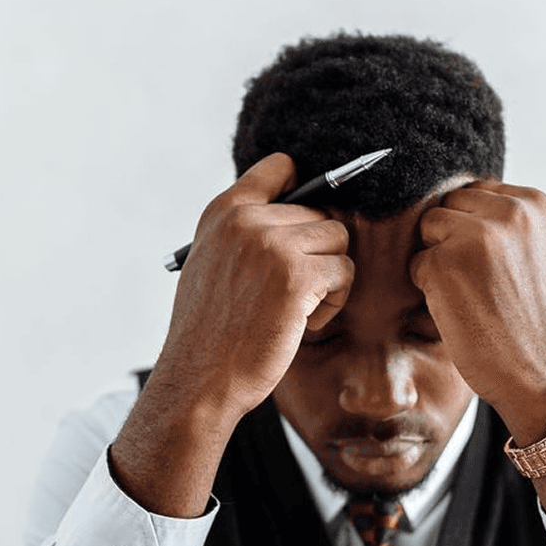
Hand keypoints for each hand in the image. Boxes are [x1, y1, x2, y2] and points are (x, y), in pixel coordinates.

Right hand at [158, 152, 353, 423]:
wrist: (201, 379)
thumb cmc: (210, 333)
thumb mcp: (210, 265)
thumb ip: (243, 234)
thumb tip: (298, 216)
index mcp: (222, 213)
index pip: (278, 166)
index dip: (303, 187)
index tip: (307, 219)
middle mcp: (246, 220)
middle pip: (319, 213)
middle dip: (317, 253)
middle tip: (294, 294)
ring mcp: (272, 244)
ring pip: (338, 238)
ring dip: (330, 276)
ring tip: (301, 308)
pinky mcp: (297, 275)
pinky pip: (344, 271)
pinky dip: (334, 301)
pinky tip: (305, 323)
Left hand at [409, 181, 545, 441]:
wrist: (541, 375)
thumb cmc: (530, 321)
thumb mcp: (533, 252)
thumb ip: (502, 222)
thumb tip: (451, 201)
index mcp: (534, 204)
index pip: (475, 191)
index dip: (471, 229)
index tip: (489, 265)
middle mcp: (509, 211)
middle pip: (448, 205)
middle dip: (451, 239)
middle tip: (478, 283)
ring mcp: (475, 235)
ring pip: (428, 229)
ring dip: (437, 260)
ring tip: (470, 295)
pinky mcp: (444, 262)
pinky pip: (416, 264)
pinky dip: (428, 289)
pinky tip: (460, 311)